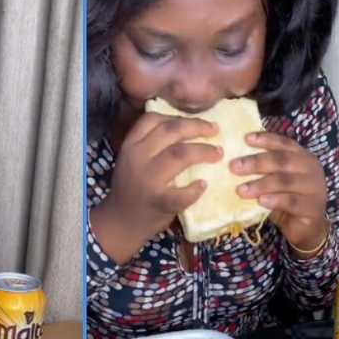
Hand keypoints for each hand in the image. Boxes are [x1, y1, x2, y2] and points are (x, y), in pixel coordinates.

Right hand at [92, 112, 222, 262]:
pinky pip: (183, 191)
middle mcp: (137, 158)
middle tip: (215, 131)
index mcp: (130, 146)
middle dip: (197, 127)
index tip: (194, 122)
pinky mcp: (159, 201)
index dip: (177, 116)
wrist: (120, 222)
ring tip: (217, 153)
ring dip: (204, 151)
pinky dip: (196, 188)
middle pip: (171, 130)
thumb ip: (150, 145)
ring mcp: (147, 179)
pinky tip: (202, 186)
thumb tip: (188, 128)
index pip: (152, 119)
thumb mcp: (132, 161)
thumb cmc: (132, 188)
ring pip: (180, 153)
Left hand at [232, 132, 328, 252]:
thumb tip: (232, 161)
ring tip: (240, 190)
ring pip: (285, 181)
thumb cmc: (285, 199)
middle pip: (282, 160)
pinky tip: (260, 201)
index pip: (284, 143)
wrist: (306, 226)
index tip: (246, 139)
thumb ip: (262, 170)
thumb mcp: (274, 181)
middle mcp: (311, 169)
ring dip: (260, 184)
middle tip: (234, 167)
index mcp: (302, 157)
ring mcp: (314, 188)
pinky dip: (274, 200)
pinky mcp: (312, 208)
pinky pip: (291, 202)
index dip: (266, 139)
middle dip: (256, 162)